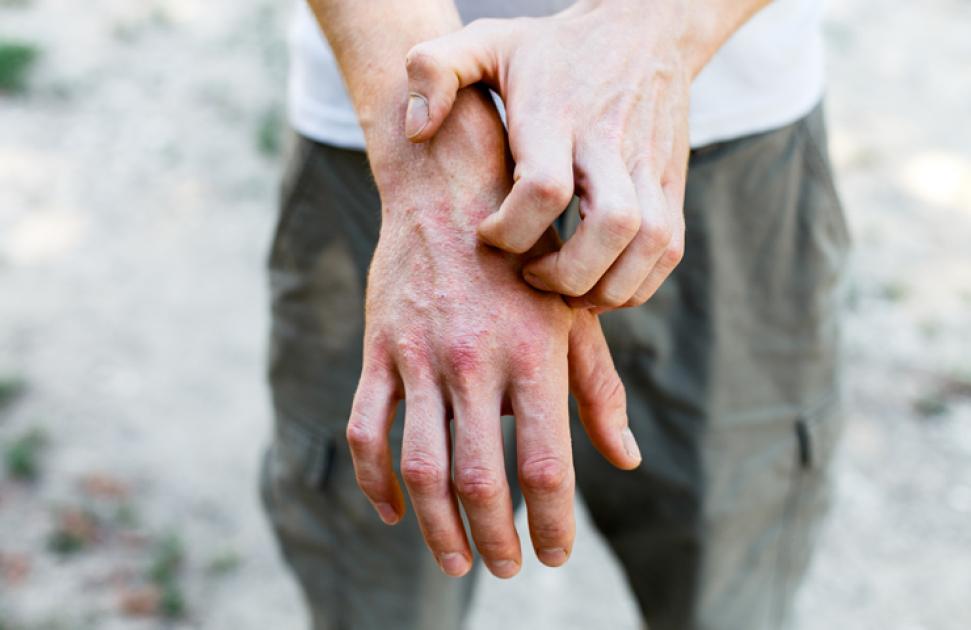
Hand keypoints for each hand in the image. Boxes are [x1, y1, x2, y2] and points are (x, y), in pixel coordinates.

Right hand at [347, 89, 640, 578]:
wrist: (450, 189)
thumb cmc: (526, 259)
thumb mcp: (572, 316)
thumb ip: (598, 389)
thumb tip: (626, 458)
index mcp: (533, 355)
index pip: (546, 467)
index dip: (552, 524)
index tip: (555, 554)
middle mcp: (475, 362)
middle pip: (480, 481)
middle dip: (496, 540)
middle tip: (509, 568)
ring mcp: (420, 357)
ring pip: (421, 469)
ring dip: (439, 530)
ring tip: (458, 562)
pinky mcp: (380, 350)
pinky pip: (367, 431)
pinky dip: (376, 483)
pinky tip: (395, 513)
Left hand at [402, 0, 700, 308]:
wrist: (644, 28)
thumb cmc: (550, 48)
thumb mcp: (485, 40)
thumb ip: (434, 70)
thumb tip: (416, 131)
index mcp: (558, 116)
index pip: (545, 188)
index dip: (512, 228)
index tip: (487, 234)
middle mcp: (610, 142)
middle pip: (611, 226)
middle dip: (567, 274)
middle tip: (530, 276)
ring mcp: (649, 165)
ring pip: (650, 244)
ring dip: (608, 287)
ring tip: (567, 293)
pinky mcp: (672, 182)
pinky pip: (669, 250)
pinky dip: (638, 283)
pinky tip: (600, 284)